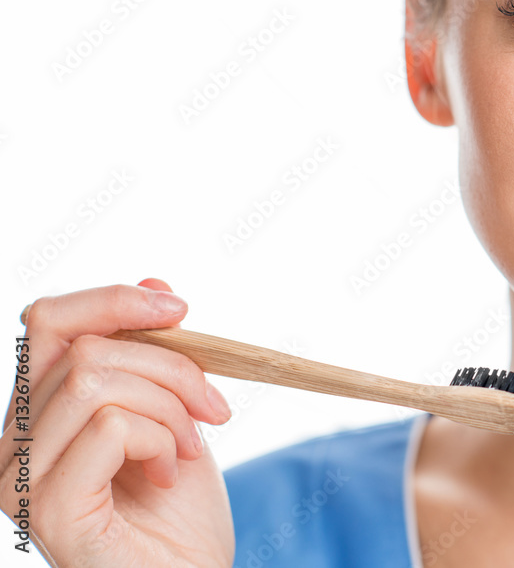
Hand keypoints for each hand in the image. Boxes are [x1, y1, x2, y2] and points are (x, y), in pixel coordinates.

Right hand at [0, 279, 234, 566]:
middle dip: (172, 366)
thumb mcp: (174, 413)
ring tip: (189, 448)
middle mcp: (12, 444)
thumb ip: (155, 356)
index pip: (49, 321)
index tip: (180, 309)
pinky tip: (169, 474)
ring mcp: (22, 479)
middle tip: (213, 408)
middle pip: (86, 347)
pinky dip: (161, 440)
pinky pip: (111, 427)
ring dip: (172, 407)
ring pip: (98, 381)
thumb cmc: (179, 510)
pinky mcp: (49, 508)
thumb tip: (155, 283)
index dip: (114, 299)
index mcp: (37, 413)